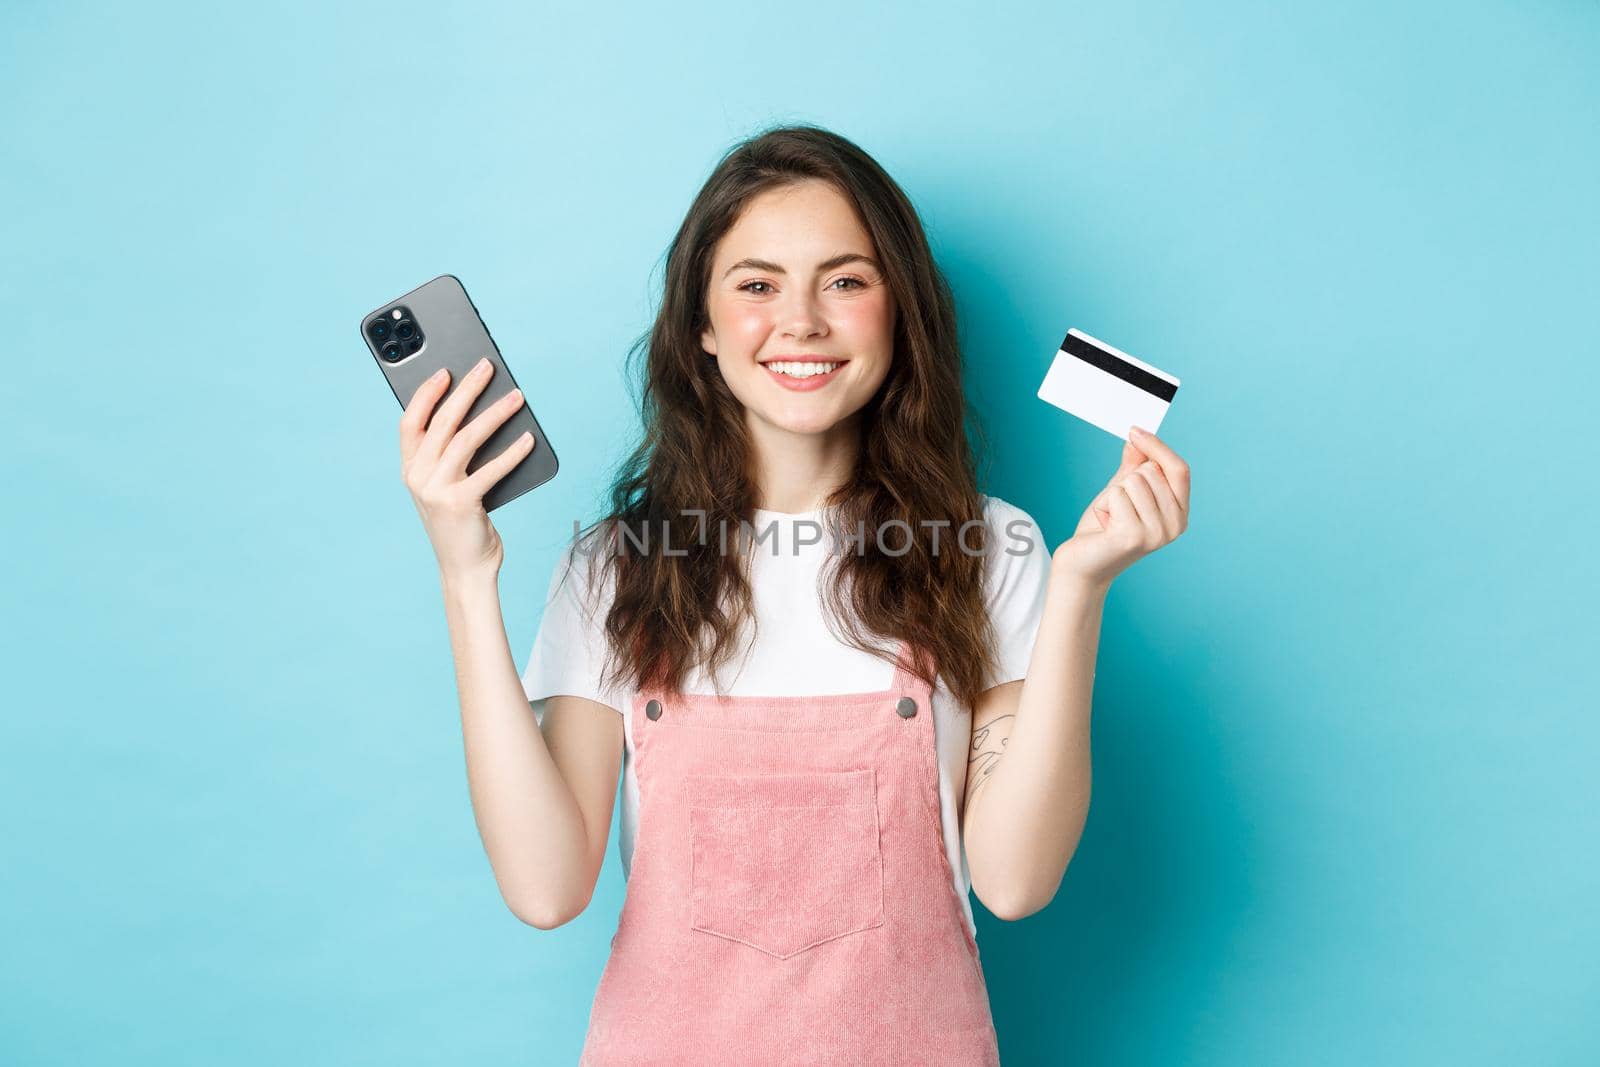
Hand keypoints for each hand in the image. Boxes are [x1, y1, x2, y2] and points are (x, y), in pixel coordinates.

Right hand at [398, 356, 535, 579]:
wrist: (465, 569)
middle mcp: (418, 477)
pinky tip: (529, 438)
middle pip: (442, 422)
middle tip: (487, 367)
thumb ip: (453, 456)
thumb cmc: (462, 523)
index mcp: (410, 469)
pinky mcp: (461, 503)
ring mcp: (436, 490)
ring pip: (465, 438)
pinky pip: (491, 469)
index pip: (410, 422)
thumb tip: (485, 411)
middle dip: (466, 389)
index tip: (445, 371)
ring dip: (495, 413)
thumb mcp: (448, 486)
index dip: (426, 394)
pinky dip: (512, 452)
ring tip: (517, 397)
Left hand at [1053, 425, 1190, 587]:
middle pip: (1152, 471)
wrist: (1083, 565)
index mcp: (1180, 514)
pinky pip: (1117, 495)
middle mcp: (1175, 526)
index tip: (1134, 431)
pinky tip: (1103, 525)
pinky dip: (1104, 505)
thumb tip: (1137, 438)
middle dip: (1125, 481)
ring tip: (1109, 518)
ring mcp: (1156, 534)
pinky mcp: (1133, 537)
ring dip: (1112, 495)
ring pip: (1133, 481)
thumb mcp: (1121, 491)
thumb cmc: (1103, 529)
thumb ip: (1134, 466)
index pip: (1179, 470)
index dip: (1158, 447)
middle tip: (1116, 508)